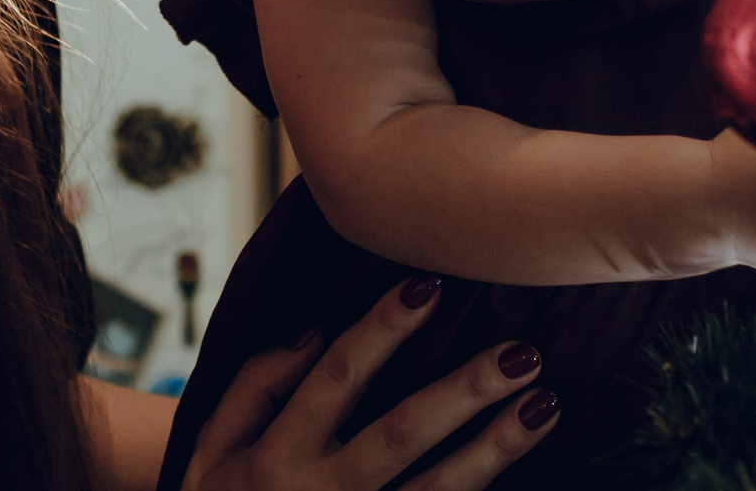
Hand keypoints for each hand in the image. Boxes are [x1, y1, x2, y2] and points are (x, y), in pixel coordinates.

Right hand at [183, 276, 555, 490]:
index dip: (383, 328)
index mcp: (278, 454)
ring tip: (544, 405)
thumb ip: (256, 384)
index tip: (429, 285)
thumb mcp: (212, 445)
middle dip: (465, 391)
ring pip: (438, 490)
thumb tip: (315, 331)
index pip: (338, 375)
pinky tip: (522, 462)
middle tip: (521, 352)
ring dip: (495, 448)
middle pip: (403, 433)